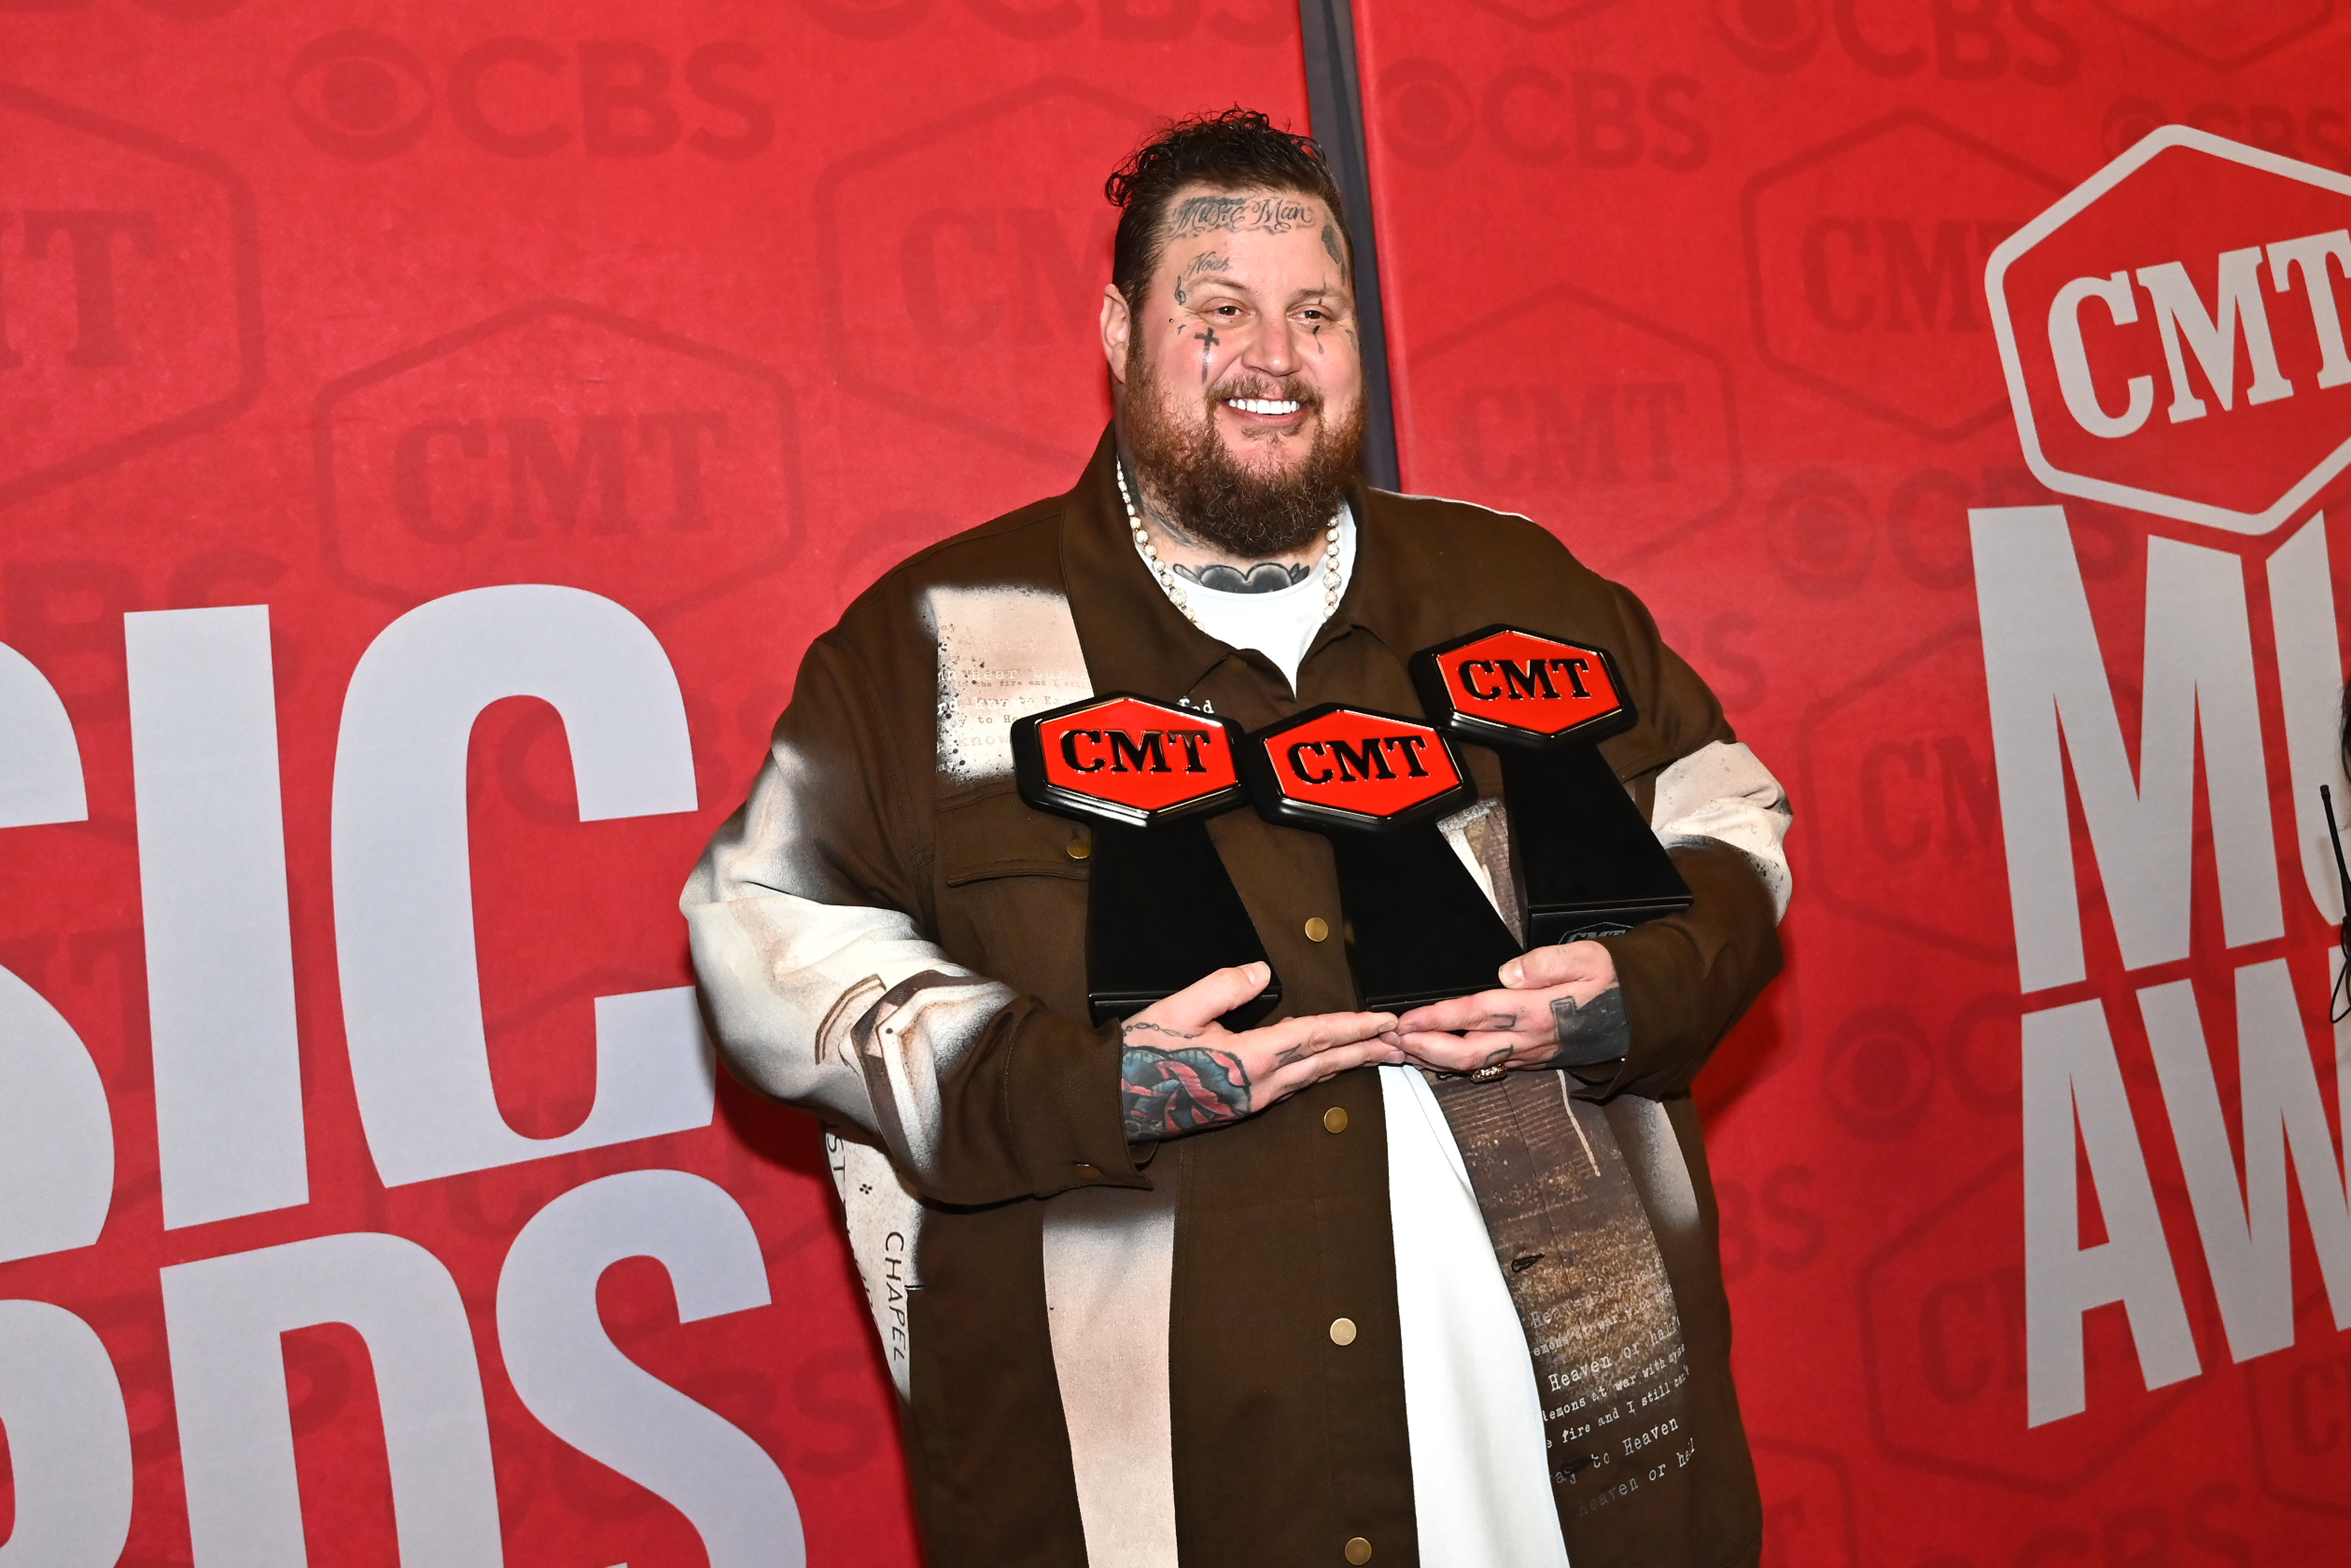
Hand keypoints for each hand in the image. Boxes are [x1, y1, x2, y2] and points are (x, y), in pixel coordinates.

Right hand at [1120, 963, 1400, 1141]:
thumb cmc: (1141, 1057)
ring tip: (1375, 1053)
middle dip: (1366, 1051)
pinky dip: (1319, 1074)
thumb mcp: (1178, 1010)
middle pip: (1325, 1064)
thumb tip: (1261, 971)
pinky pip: (1292, 1087)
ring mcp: (1251, 1100)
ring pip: (1311, 1078)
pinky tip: (1326, 1068)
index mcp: (1249, 1059)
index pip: (1314, 1037)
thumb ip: (1223, 987)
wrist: (1114, 1103)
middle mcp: (1259, 1086)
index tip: (1384, 1022)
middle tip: (1400, 1044)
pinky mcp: (1241, 1106)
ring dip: (1346, 1063)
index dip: (1353, 1027)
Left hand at [1387, 940, 1627, 1076]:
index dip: (1439, 1018)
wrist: (1644, 1016)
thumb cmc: (1614, 983)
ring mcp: (1530, 1054)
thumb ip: (1547, 963)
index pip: (1478, 1015)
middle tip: (1389, 1041)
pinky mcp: (1532, 1059)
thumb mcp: (1590, 958)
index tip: (1407, 1020)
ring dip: (1434, 1058)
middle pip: (1467, 1051)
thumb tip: (1509, 971)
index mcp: (1541, 1012)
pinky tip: (1436, 1054)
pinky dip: (1457, 1061)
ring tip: (1401, 1048)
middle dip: (1423, 1049)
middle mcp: (1532, 1040)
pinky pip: (1487, 1065)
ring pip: (1474, 1063)